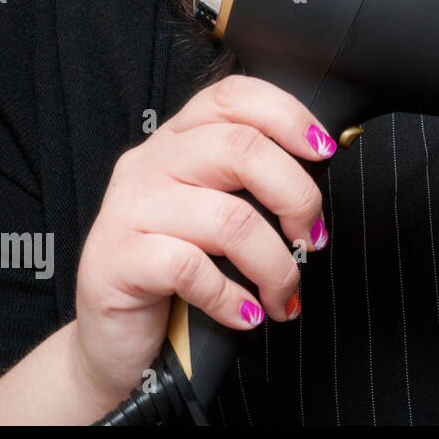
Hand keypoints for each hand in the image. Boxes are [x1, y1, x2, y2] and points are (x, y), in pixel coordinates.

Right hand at [71, 75, 336, 410]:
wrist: (116, 341)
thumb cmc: (181, 276)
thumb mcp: (220, 215)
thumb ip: (257, 186)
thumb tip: (322, 174)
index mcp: (179, 141)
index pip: (233, 97)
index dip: (287, 116)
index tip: (323, 151)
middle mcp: (150, 163)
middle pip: (240, 148)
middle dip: (296, 196)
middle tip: (310, 239)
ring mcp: (128, 209)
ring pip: (228, 217)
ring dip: (274, 265)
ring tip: (282, 294)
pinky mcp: (115, 260)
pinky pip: (192, 268)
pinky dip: (233, 297)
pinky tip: (246, 314)